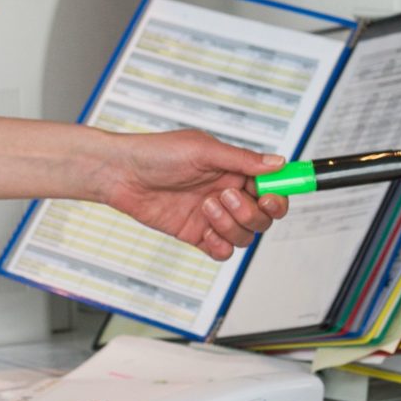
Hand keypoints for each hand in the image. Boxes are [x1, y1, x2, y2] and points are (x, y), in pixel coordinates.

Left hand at [90, 129, 291, 260]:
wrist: (120, 174)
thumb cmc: (157, 153)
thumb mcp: (203, 150)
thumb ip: (242, 159)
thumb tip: (278, 163)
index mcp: (234, 170)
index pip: (272, 187)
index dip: (279, 195)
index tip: (271, 196)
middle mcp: (228, 193)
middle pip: (263, 217)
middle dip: (250, 212)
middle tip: (225, 196)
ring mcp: (213, 216)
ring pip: (245, 235)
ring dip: (230, 225)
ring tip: (205, 206)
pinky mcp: (196, 234)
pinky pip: (222, 251)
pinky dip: (220, 246)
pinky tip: (205, 232)